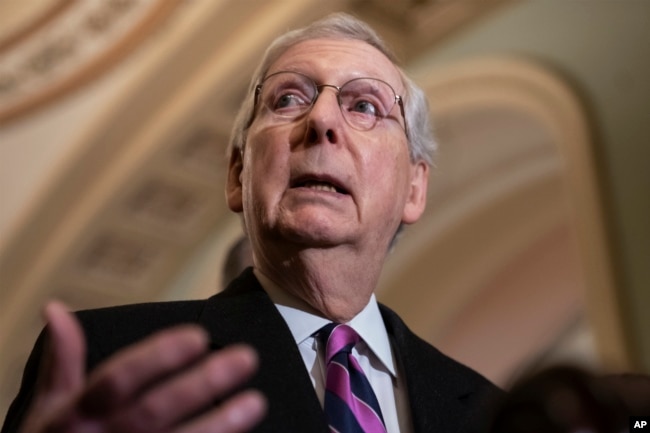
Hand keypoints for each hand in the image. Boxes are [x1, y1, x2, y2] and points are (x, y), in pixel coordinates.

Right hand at [19, 301, 266, 432]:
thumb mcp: (46, 406)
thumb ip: (62, 358)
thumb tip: (56, 307)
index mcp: (80, 412)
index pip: (119, 378)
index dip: (158, 357)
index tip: (198, 336)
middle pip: (157, 409)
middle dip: (202, 384)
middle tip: (245, 358)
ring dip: (220, 424)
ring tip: (256, 402)